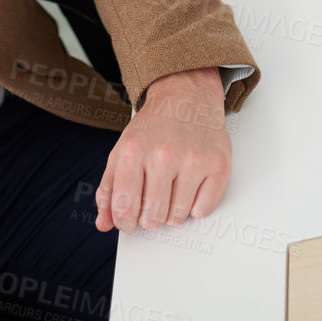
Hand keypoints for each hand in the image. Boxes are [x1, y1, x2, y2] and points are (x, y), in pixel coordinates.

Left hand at [95, 67, 229, 233]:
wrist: (186, 97)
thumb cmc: (153, 128)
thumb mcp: (122, 151)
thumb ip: (109, 189)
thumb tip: (104, 223)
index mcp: (134, 151)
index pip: (124, 207)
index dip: (125, 222)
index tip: (129, 221)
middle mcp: (163, 154)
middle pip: (152, 218)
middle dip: (150, 217)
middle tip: (152, 202)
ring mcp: (192, 160)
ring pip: (177, 217)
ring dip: (173, 212)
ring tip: (171, 189)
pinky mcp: (218, 164)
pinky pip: (203, 210)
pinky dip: (195, 205)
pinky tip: (190, 186)